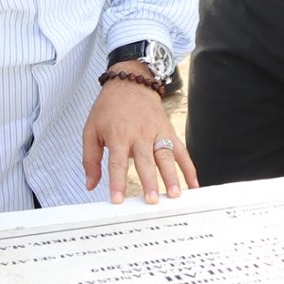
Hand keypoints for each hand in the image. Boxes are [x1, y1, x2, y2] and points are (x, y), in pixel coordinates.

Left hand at [83, 67, 195, 203]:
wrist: (130, 83)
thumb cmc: (108, 109)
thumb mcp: (91, 130)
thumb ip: (90, 159)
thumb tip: (91, 185)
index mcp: (118, 135)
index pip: (117, 162)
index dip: (117, 182)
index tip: (118, 200)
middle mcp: (139, 134)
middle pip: (145, 161)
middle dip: (149, 182)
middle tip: (152, 201)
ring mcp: (157, 132)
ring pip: (166, 156)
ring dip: (172, 177)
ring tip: (175, 195)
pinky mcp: (169, 131)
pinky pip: (181, 151)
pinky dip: (189, 168)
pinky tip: (193, 184)